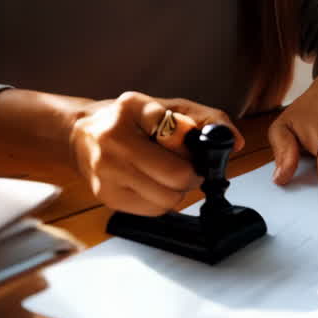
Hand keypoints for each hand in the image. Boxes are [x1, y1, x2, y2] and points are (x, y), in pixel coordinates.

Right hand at [68, 91, 243, 215]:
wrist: (82, 135)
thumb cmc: (131, 121)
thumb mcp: (167, 107)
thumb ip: (205, 117)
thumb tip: (234, 141)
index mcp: (132, 108)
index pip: (174, 129)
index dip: (192, 142)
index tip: (193, 144)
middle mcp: (114, 139)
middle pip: (176, 175)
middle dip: (192, 175)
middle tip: (188, 168)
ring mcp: (107, 170)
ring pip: (167, 198)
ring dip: (178, 191)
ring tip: (166, 175)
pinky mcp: (106, 196)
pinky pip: (152, 211)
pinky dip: (161, 201)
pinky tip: (152, 185)